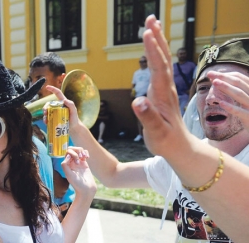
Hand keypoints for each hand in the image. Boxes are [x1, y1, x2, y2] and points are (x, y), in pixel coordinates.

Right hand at [43, 86, 81, 130]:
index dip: (52, 89)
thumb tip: (64, 100)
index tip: (47, 87)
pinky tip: (46, 122)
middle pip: (49, 104)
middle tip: (45, 112)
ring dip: (44, 114)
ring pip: (47, 111)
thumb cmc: (74, 118)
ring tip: (46, 119)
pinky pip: (47, 118)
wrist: (73, 128)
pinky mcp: (53, 118)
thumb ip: (71, 104)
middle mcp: (57, 106)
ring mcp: (55, 113)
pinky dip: (45, 119)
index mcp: (62, 102)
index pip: (57, 93)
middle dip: (45, 107)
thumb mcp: (74, 111)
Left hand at [62, 147, 96, 200]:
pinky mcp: (84, 163)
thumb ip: (65, 165)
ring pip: (78, 150)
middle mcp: (71, 163)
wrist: (86, 189)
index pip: (67, 153)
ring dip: (81, 151)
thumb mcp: (69, 175)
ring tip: (84, 157)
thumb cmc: (77, 184)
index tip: (77, 162)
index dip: (72, 154)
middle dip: (77, 151)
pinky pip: (84, 153)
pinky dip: (86, 152)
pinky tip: (87, 157)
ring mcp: (78, 162)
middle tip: (80, 158)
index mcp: (66, 164)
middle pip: (72, 149)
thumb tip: (68, 155)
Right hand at [131, 15, 188, 157]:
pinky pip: (160, 67)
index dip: (153, 51)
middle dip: (157, 38)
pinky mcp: (163, 92)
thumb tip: (137, 101)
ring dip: (158, 42)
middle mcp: (166, 88)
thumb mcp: (155, 132)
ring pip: (162, 60)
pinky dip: (156, 54)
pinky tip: (154, 49)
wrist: (180, 147)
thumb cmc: (166, 142)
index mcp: (163, 95)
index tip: (147, 34)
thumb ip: (147, 117)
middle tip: (150, 19)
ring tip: (151, 25)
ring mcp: (166, 89)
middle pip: (162, 58)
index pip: (158, 68)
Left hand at [207, 70, 248, 128]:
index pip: (240, 78)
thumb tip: (216, 80)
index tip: (211, 74)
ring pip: (240, 94)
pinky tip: (220, 103)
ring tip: (214, 82)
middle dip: (224, 77)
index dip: (226, 75)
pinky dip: (231, 107)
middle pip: (239, 83)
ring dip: (226, 87)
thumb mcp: (244, 99)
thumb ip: (234, 90)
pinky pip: (240, 112)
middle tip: (210, 73)